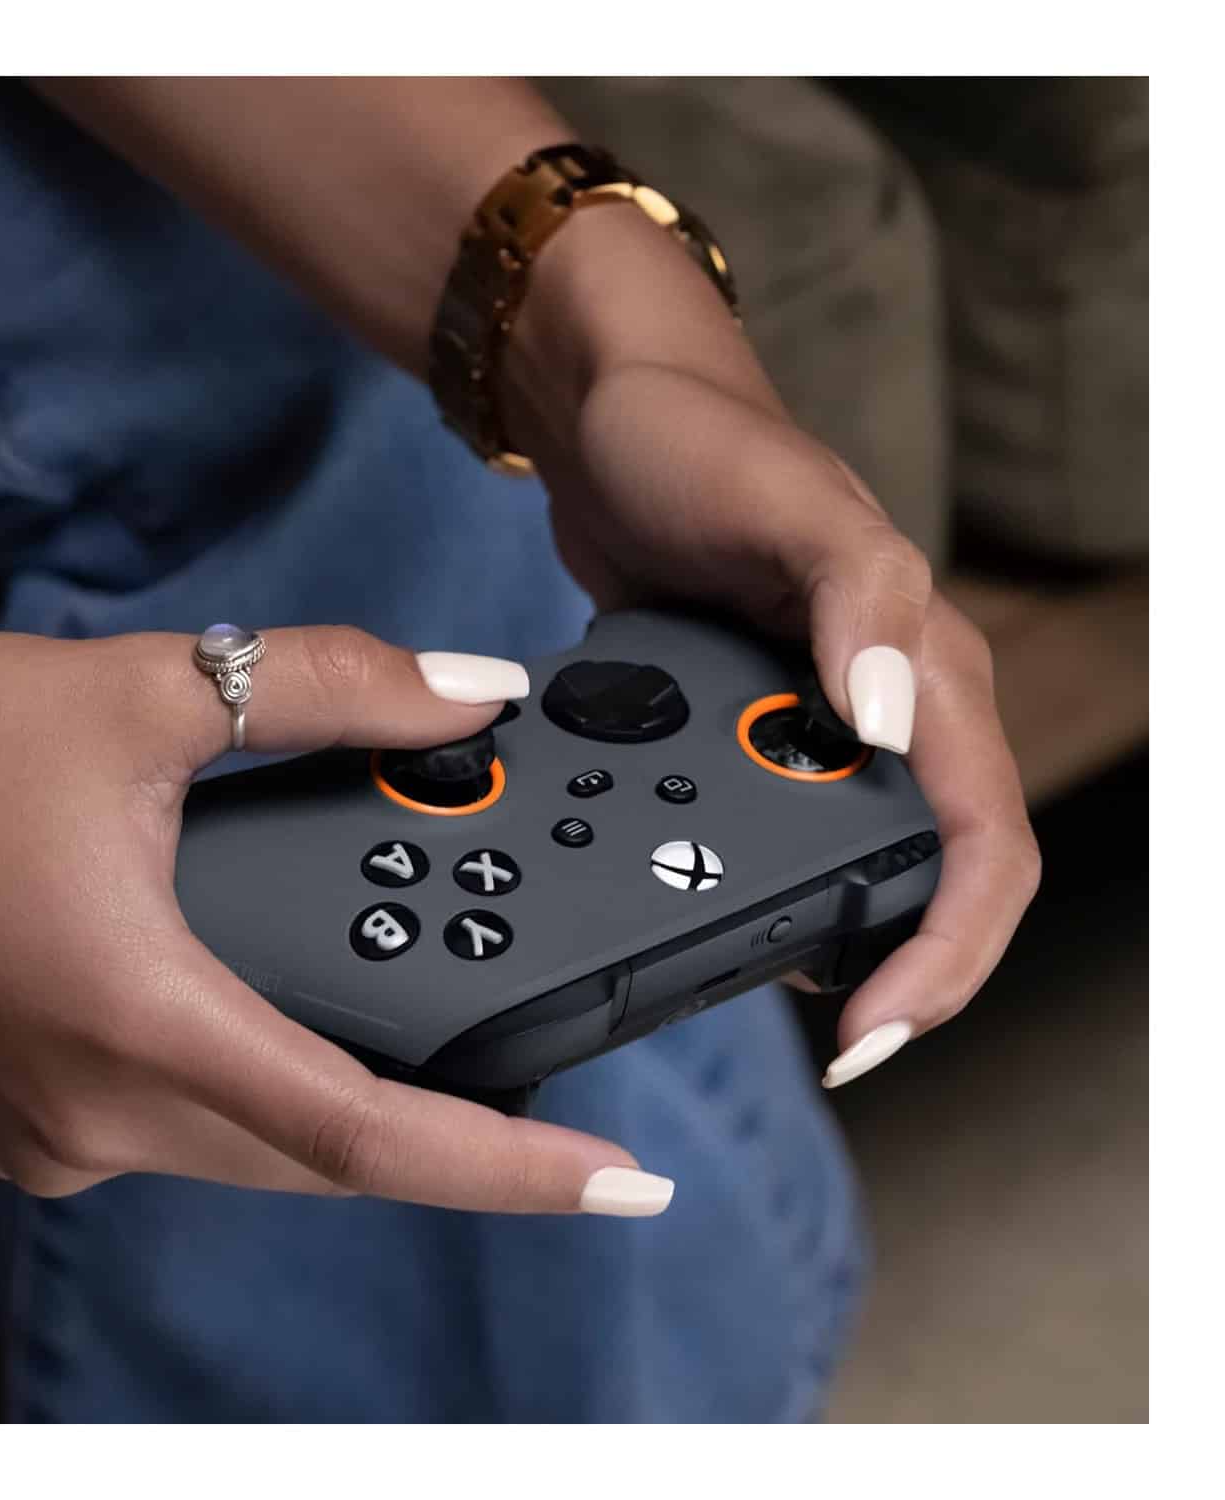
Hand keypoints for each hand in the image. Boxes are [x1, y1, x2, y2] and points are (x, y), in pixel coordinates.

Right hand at [0, 628, 671, 1213]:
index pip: (368, 1136)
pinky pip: (189, 1134)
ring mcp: (52, 1136)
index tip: (616, 1183)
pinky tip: (306, 1037)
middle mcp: (93, 1115)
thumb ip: (327, 686)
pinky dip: (269, 1096)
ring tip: (452, 1063)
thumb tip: (465, 691)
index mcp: (136, 1024)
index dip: (512, 1168)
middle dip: (456, 1141)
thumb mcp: (143, 695)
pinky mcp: (26, 1120)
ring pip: (258, 1156)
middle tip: (555, 1113)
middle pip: (327, 1159)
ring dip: (360, 1116)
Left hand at [504, 204, 1041, 1084]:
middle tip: (845, 1043)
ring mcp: (815, 723)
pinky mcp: (747, 728)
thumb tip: (894, 722)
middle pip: (937, 874)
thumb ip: (863, 601)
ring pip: (864, 864)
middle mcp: (886, 708)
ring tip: (786, 1002)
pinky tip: (722, 921)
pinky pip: (782, 834)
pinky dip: (771, 891)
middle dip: (908, 971)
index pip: (981, 838)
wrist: (607, 421)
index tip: (880, 1020)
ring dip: (846, 944)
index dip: (951, 946)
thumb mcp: (790, 505)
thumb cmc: (701, 442)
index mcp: (925, 666)